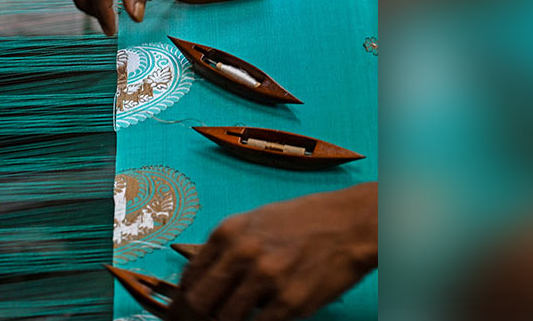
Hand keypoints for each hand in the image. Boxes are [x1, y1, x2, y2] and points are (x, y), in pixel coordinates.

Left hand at [169, 183, 377, 320]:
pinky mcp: (291, 301)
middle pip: (200, 301)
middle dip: (198, 316)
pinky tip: (265, 316)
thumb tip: (198, 280)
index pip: (190, 276)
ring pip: (227, 318)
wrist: (349, 224)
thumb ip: (225, 248)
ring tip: (240, 315)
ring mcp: (266, 278)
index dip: (184, 298)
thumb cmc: (301, 222)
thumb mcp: (254, 222)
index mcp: (228, 232)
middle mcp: (243, 253)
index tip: (184, 311)